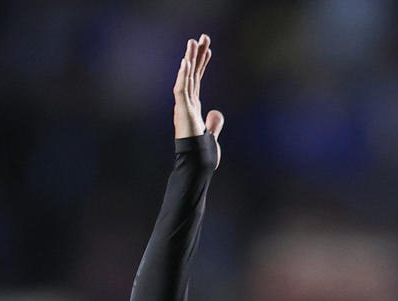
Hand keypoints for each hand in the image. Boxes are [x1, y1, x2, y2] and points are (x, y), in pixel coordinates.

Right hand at [174, 35, 224, 152]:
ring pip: (186, 77)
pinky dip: (183, 75)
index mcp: (193, 108)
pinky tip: (186, 61)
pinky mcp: (181, 111)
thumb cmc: (202, 156)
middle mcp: (186, 104)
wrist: (197, 167)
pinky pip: (181, 89)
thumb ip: (214, 124)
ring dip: (190, 59)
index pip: (198, 81)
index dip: (202, 65)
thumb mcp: (212, 136)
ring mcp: (183, 107)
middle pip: (192, 74)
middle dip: (197, 55)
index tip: (208, 50)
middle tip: (202, 37)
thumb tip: (216, 112)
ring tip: (193, 41)